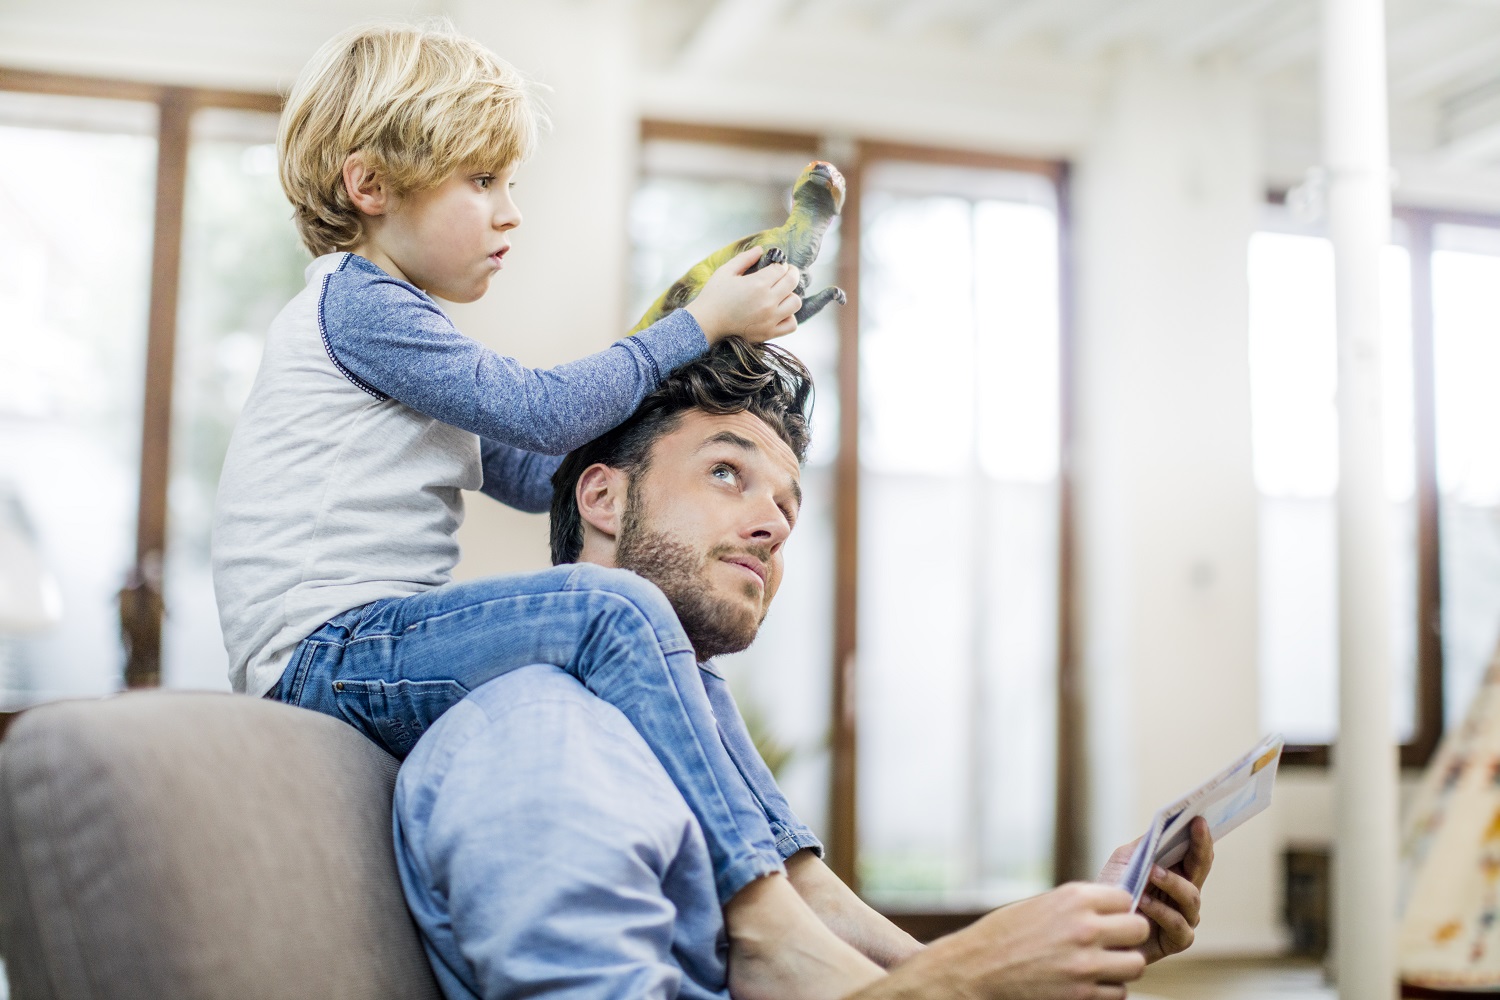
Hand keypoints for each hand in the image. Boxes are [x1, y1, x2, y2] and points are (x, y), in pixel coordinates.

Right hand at [684, 247, 801, 343]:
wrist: (705, 324)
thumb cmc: (713, 296)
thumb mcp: (726, 271)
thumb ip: (745, 258)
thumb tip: (761, 249)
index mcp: (758, 284)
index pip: (781, 268)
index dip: (780, 264)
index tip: (775, 265)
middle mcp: (768, 301)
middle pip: (792, 282)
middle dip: (790, 273)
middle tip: (785, 273)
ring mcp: (770, 319)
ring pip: (795, 302)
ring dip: (790, 295)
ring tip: (781, 294)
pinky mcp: (768, 333)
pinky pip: (791, 324)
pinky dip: (789, 317)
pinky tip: (779, 312)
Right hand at [862, 883, 1147, 999]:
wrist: (974, 969)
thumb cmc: (1002, 935)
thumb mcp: (1041, 905)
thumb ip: (1078, 906)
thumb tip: (1111, 911)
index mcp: (1074, 899)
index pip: (1125, 898)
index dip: (1118, 909)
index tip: (1109, 916)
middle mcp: (1084, 929)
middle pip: (1139, 930)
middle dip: (1128, 936)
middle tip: (1113, 941)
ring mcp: (1086, 965)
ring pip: (1136, 965)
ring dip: (1122, 965)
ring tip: (1103, 964)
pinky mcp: (1082, 996)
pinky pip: (1118, 993)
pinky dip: (1107, 990)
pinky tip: (1088, 982)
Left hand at [1095, 816, 1213, 962]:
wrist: (1097, 925)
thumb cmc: (1113, 891)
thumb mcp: (1125, 861)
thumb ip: (1145, 846)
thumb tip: (1163, 827)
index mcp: (1175, 873)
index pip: (1195, 853)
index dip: (1200, 837)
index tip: (1199, 819)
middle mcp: (1184, 894)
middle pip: (1201, 869)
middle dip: (1199, 848)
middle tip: (1193, 829)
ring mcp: (1184, 917)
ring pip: (1192, 896)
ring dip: (1172, 882)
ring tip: (1152, 872)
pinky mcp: (1177, 940)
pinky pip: (1178, 924)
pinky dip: (1162, 911)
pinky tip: (1145, 902)